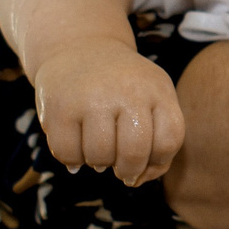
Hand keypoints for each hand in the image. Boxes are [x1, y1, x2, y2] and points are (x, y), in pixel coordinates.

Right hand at [33, 38, 185, 186]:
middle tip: (120, 166)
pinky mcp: (59, 106)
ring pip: (99, 157)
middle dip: (128, 170)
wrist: (79, 47)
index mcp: (156, 89)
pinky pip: (67, 154)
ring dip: (98, 163)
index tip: (146, 158)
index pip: (169, 140)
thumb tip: (136, 181)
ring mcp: (91, 97)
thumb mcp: (151, 100)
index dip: (158, 162)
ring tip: (97, 148)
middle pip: (134, 153)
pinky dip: (72, 160)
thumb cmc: (123, 86)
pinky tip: (76, 144)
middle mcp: (126, 90)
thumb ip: (156, 142)